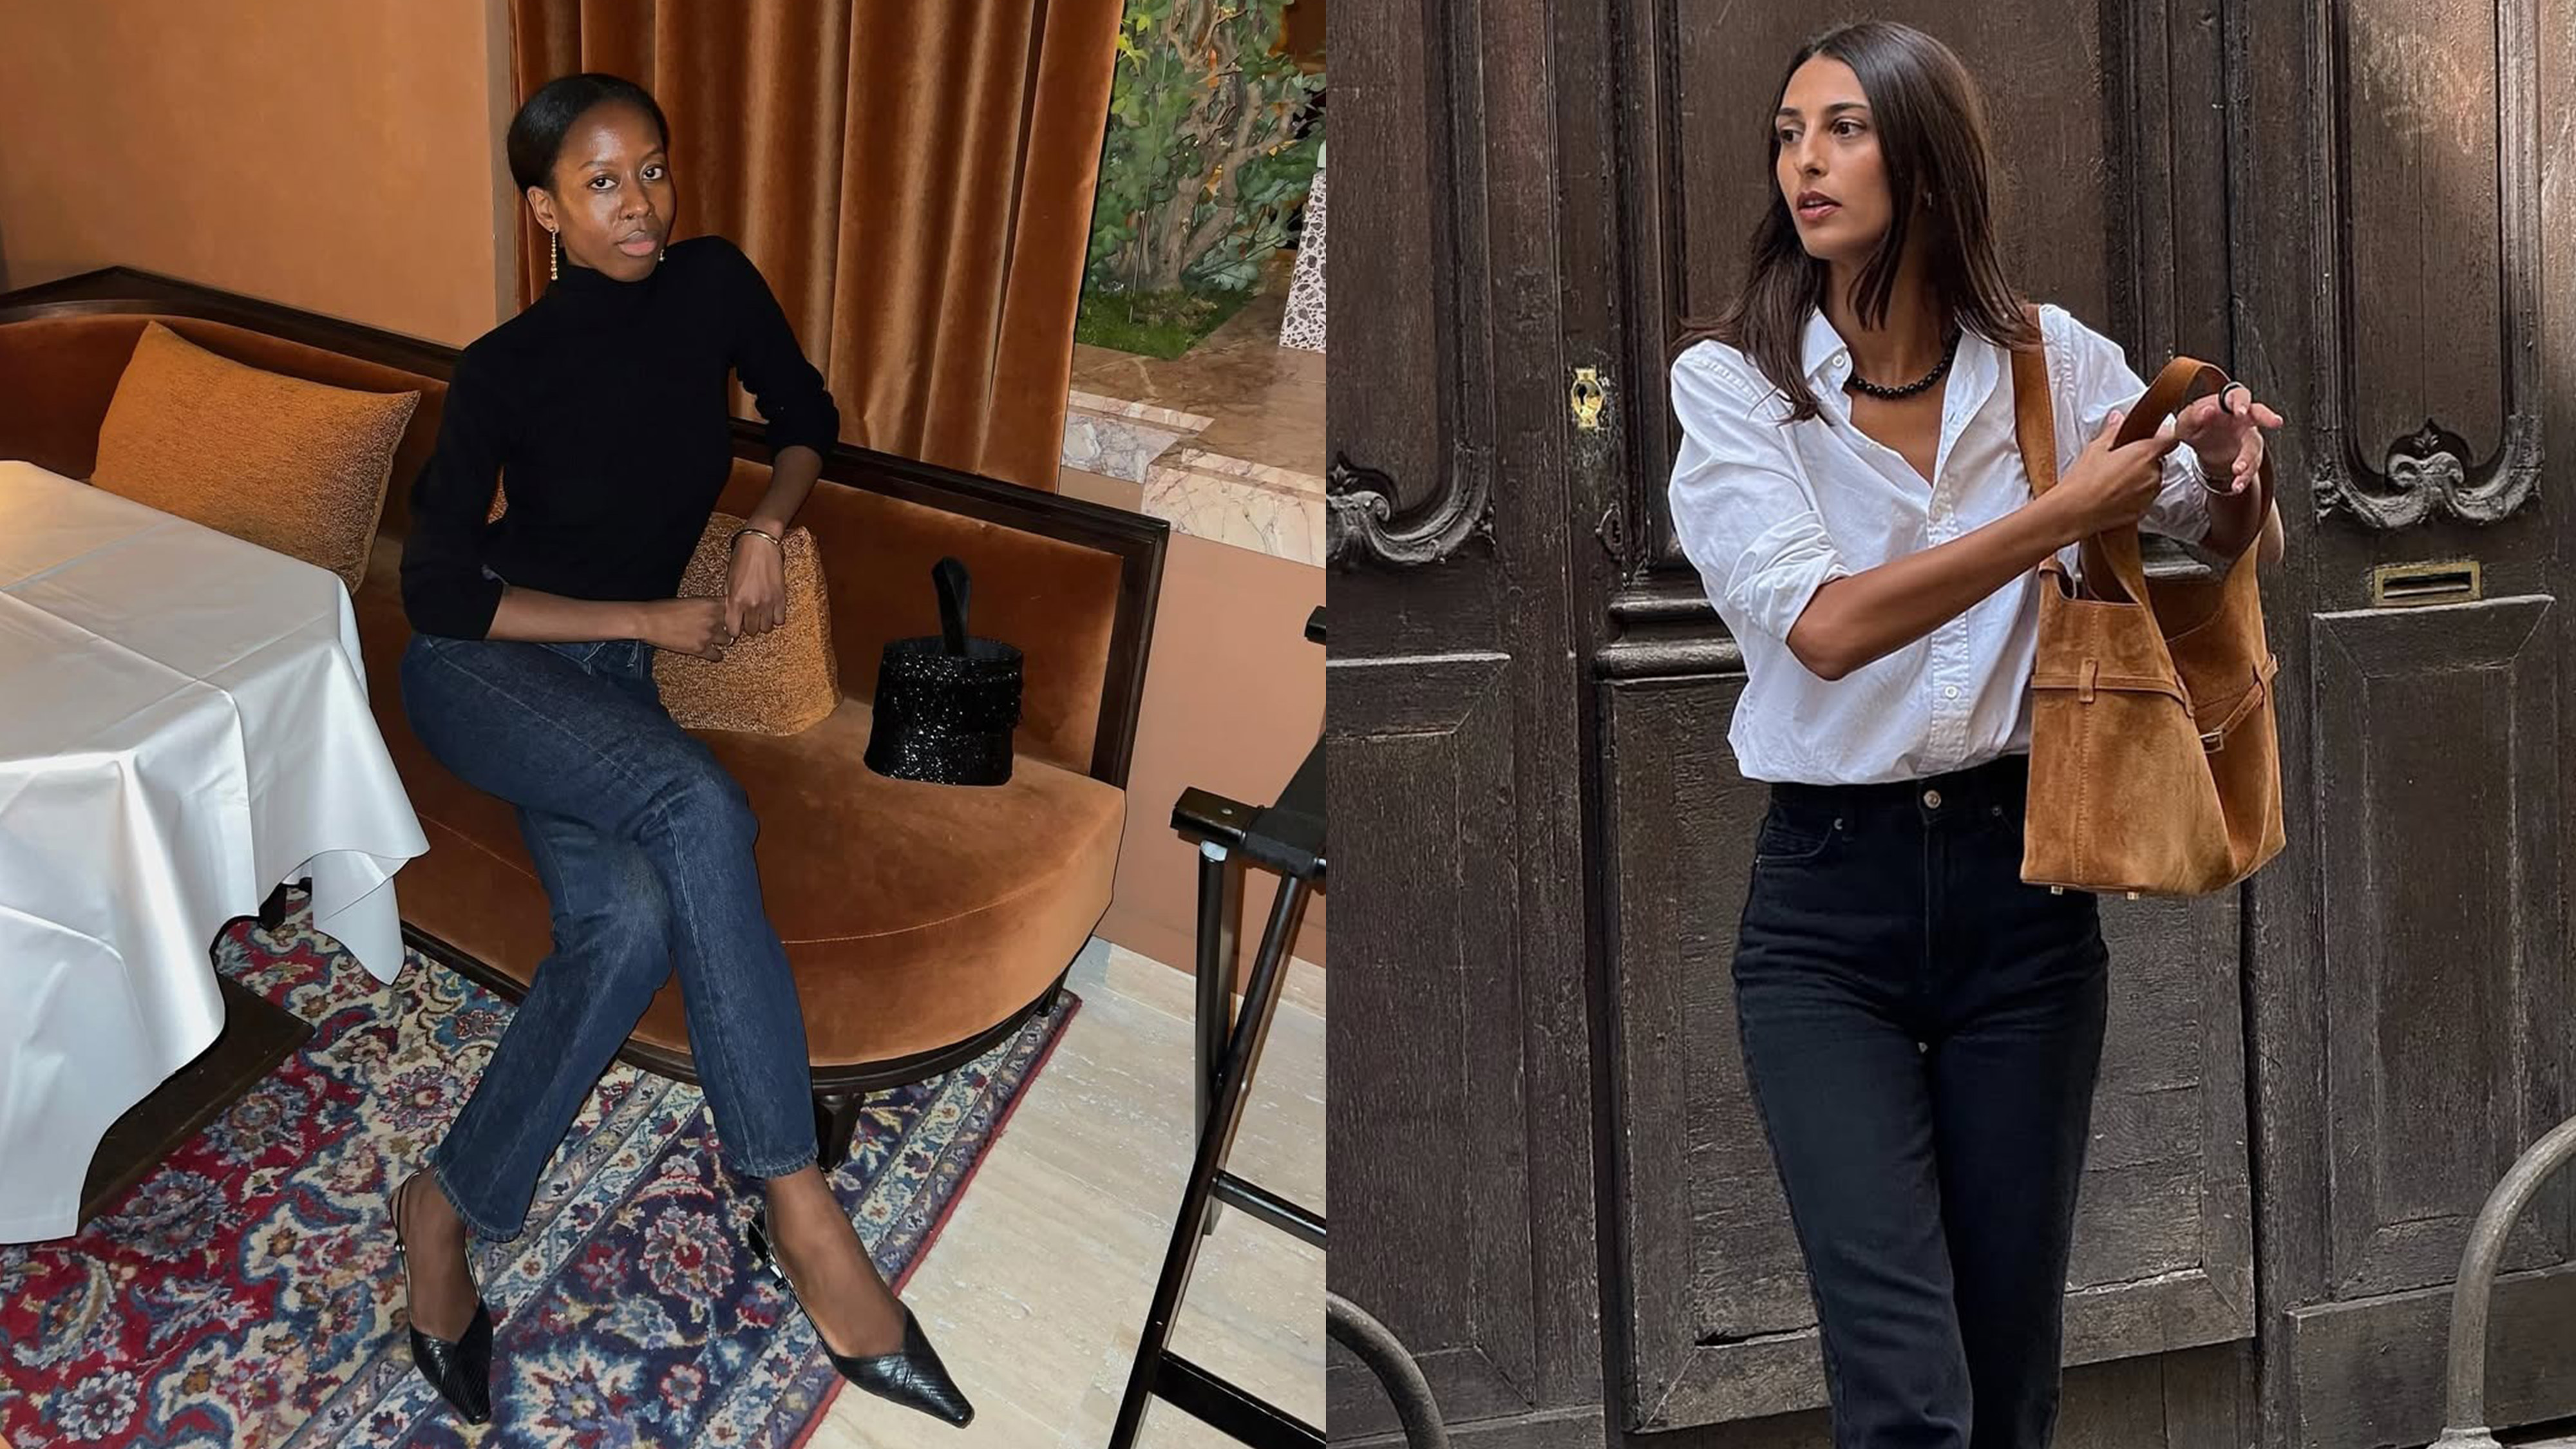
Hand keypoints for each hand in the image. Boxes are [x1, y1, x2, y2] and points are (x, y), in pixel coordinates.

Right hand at [640, 597, 732, 660]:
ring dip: (723, 640)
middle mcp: (713, 619)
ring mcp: (708, 635)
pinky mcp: (700, 649)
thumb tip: (717, 610)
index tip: (734, 616)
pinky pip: (717, 655)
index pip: (734, 609)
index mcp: (711, 603)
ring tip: (717, 640)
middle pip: (734, 625)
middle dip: (730, 627)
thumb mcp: (691, 601)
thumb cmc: (664, 608)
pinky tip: (713, 653)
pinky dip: (716, 655)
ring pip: (728, 640)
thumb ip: (707, 605)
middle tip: (726, 628)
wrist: (649, 621)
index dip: (734, 613)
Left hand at [726, 529, 787, 639]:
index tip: (735, 624)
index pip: (733, 630)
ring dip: (762, 622)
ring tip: (760, 613)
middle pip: (751, 631)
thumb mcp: (729, 580)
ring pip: (766, 628)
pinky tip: (771, 609)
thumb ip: (729, 600)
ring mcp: (768, 602)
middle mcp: (752, 604)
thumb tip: (732, 614)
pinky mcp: (781, 598)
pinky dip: (775, 617)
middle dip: (748, 625)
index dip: (734, 628)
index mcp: (735, 600)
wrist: (760, 544)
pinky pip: (779, 619)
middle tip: (748, 616)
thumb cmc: (742, 558)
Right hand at [2048, 407, 2182, 540]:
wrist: (2076, 512)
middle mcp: (2153, 474)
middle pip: (2159, 460)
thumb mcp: (2096, 448)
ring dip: (2141, 477)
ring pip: (2152, 480)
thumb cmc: (2084, 482)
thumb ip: (2113, 431)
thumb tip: (2118, 419)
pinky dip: (2135, 494)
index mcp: (2144, 453)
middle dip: (2144, 459)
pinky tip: (2115, 493)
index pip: (2170, 439)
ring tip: (2116, 479)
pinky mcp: (2143, 510)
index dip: (2163, 437)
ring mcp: (2149, 494)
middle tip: (2122, 460)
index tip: (2153, 437)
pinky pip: (2145, 497)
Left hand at [2172, 382, 2285, 495]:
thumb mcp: (2186, 420)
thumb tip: (2206, 411)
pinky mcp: (2249, 454)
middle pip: (2259, 413)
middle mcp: (2242, 417)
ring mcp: (2248, 436)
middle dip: (2268, 417)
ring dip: (2248, 458)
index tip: (2240, 411)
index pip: (2238, 395)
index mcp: (2226, 403)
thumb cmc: (2196, 424)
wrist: (2201, 442)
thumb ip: (2193, 415)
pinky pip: (2251, 465)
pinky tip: (2237, 485)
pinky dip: (2244, 477)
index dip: (2241, 401)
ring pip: (2254, 445)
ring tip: (2237, 470)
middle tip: (2275, 422)